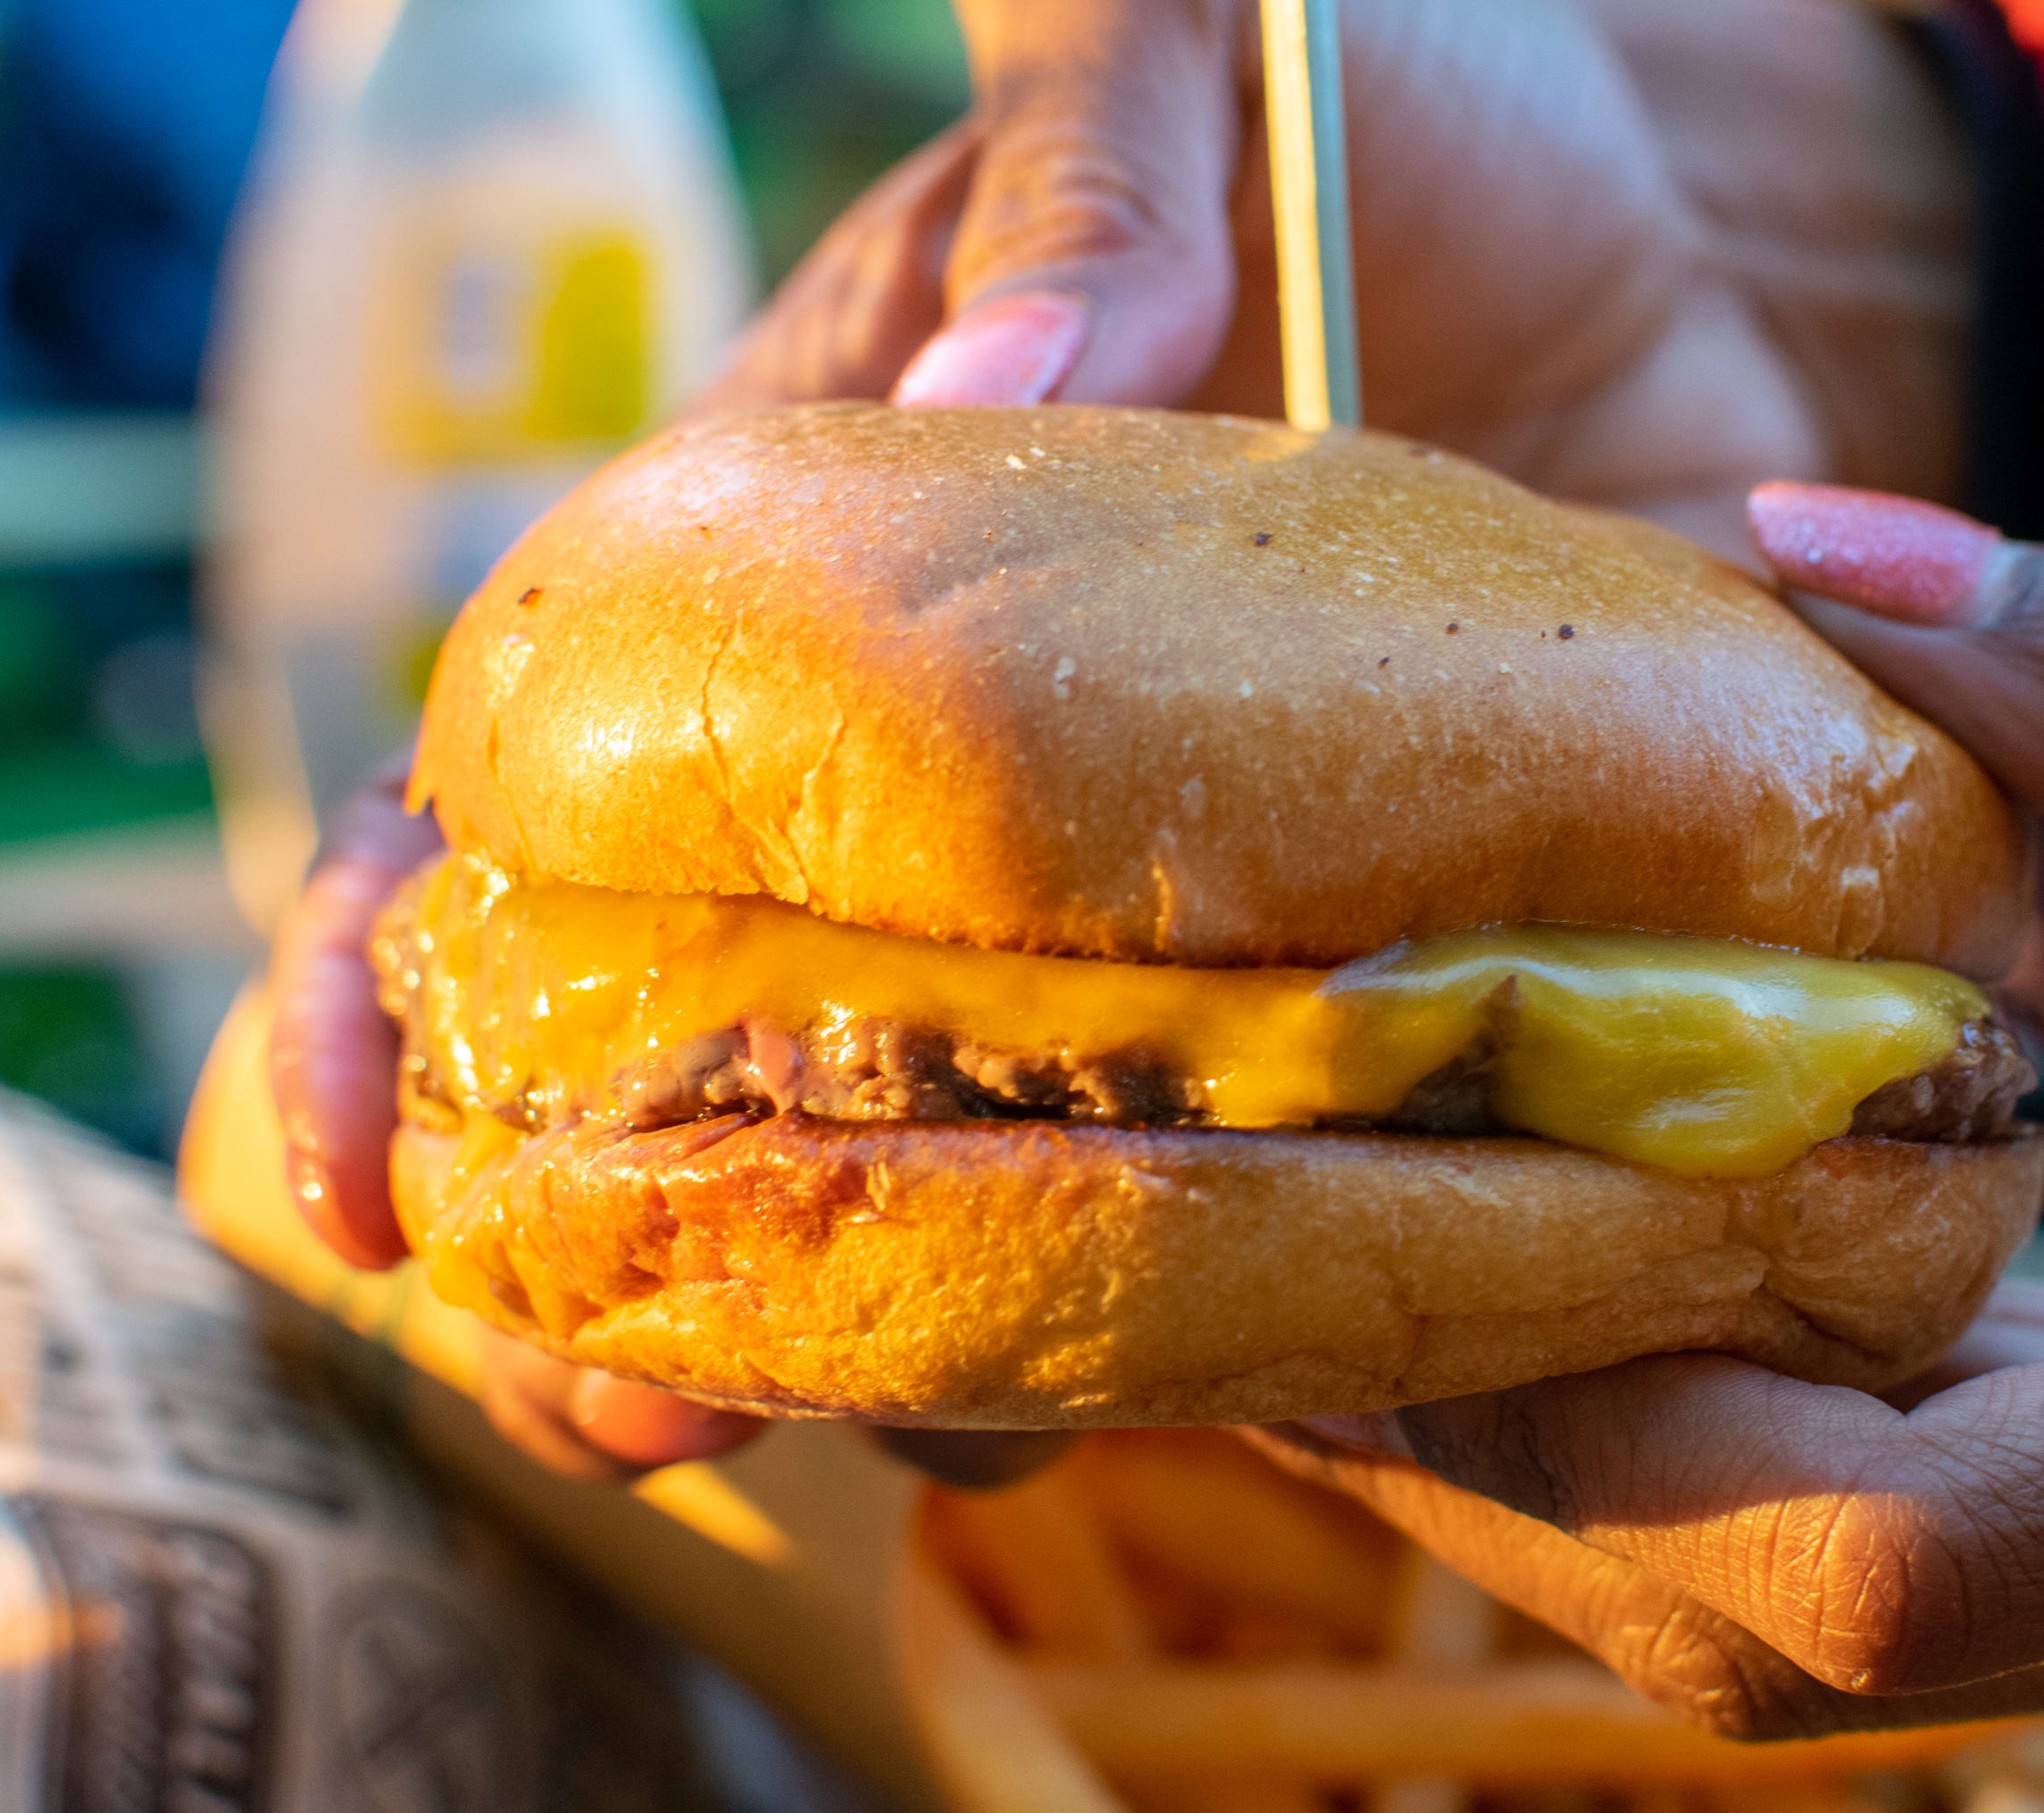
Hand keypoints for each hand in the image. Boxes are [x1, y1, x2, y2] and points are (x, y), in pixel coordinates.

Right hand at [268, 0, 1978, 1476]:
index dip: (399, 981)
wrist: (1683, 224)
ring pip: (928, 1157)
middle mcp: (924, 775)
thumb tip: (1014, 382)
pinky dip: (1153, 1296)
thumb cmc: (1377, 96)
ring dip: (865, 1324)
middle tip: (609, 1407)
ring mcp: (1123, 899)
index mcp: (793, 563)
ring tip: (862, 1442)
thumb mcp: (1175, 56)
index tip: (360, 1170)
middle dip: (604, 1253)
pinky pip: (1211, 1171)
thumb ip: (1086, 185)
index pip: (515, 787)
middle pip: (676, 1047)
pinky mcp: (1333, 971)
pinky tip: (1132, 1394)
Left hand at [1271, 483, 2043, 1735]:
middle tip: (1360, 1234)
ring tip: (1506, 1211)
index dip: (1614, 1426)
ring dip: (1707, 1435)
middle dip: (1580, 1459)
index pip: (1917, 1554)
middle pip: (1876, 1626)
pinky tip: (1785, 1221)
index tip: (1422, 1236)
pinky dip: (1893, 1397)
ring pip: (1962, 1605)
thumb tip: (1848, 565)